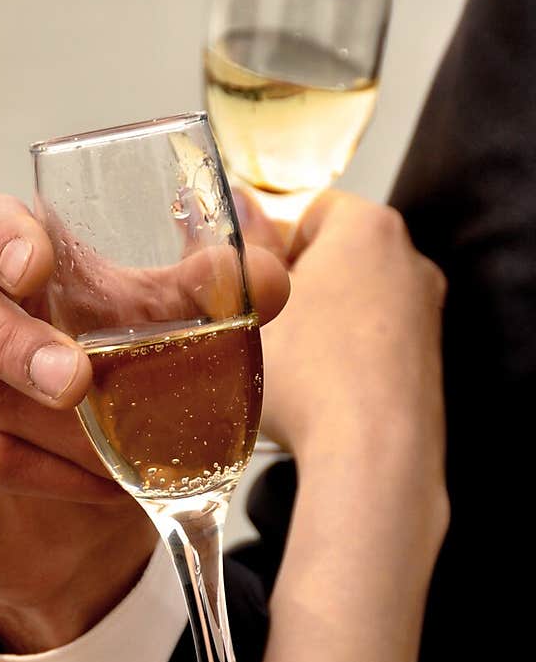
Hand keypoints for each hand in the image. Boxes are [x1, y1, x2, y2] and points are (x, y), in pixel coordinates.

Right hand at [0, 193, 289, 651]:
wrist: (63, 512)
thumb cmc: (89, 394)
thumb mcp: (143, 338)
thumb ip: (199, 301)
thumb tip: (264, 278)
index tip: (36, 266)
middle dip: (13, 341)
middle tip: (76, 380)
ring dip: (49, 425)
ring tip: (119, 454)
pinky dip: (37, 474)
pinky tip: (95, 487)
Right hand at [258, 192, 446, 482]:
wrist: (373, 454)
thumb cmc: (313, 376)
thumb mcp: (251, 304)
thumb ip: (242, 251)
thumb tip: (236, 208)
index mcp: (368, 228)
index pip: (309, 210)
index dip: (267, 243)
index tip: (244, 277)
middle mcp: (408, 262)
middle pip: (332, 258)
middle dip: (290, 286)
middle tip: (255, 324)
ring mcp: (423, 315)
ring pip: (350, 304)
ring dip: (314, 326)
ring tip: (281, 365)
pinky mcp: (425, 362)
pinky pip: (370, 346)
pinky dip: (342, 360)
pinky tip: (315, 392)